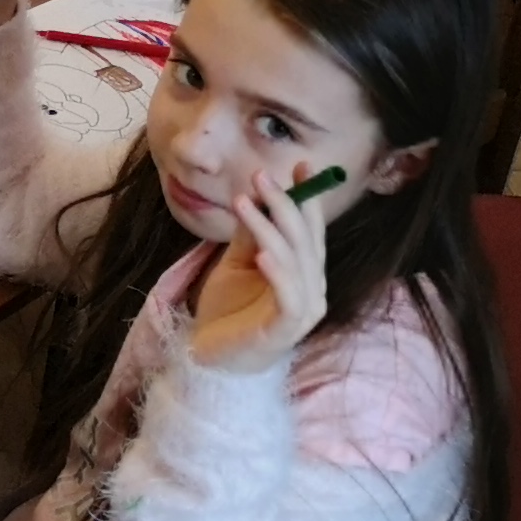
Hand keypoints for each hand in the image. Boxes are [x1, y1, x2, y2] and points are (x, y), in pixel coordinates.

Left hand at [188, 165, 330, 372]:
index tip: (301, 165)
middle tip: (262, 175)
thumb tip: (256, 194)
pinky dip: (278, 273)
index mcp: (304, 270)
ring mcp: (302, 309)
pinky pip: (288, 296)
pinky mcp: (285, 329)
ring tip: (246, 202)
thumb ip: (250, 234)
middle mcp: (312, 287)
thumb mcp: (237, 261)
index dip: (309, 197)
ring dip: (271, 228)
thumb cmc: (228, 309)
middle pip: (305, 239)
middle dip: (285, 204)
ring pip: (295, 261)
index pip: (311, 228)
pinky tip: (263, 253)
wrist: (209, 356)